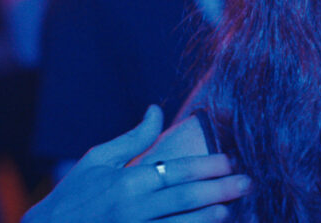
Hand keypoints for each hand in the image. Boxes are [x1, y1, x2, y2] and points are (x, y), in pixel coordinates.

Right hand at [24, 105, 251, 222]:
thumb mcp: (97, 161)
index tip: (230, 161)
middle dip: (221, 189)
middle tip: (247, 183)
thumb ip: (133, 138)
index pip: (177, 171)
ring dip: (209, 217)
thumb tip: (157, 109)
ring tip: (230, 208)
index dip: (208, 166)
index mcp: (126, 182)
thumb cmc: (72, 196)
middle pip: (186, 198)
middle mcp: (132, 209)